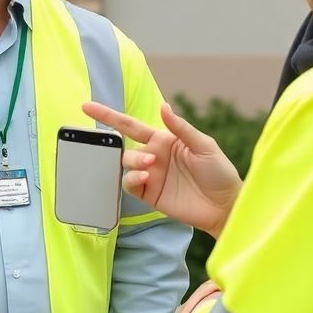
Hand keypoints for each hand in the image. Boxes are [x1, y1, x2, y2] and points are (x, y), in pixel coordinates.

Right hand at [82, 101, 241, 237]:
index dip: (108, 115)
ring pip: (126, 165)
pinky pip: (130, 185)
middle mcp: (154, 156)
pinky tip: (144, 179)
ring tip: (150, 167)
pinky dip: (132, 180)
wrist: (224, 206)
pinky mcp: (150, 195)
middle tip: (150, 158)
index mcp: (164, 139)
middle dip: (128, 148)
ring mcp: (151, 176)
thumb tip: (163, 106)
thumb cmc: (219, 172)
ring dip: (133, 163)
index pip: (131, 125)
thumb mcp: (204, 145)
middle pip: (125, 146)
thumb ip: (181, 127)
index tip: (87, 106)